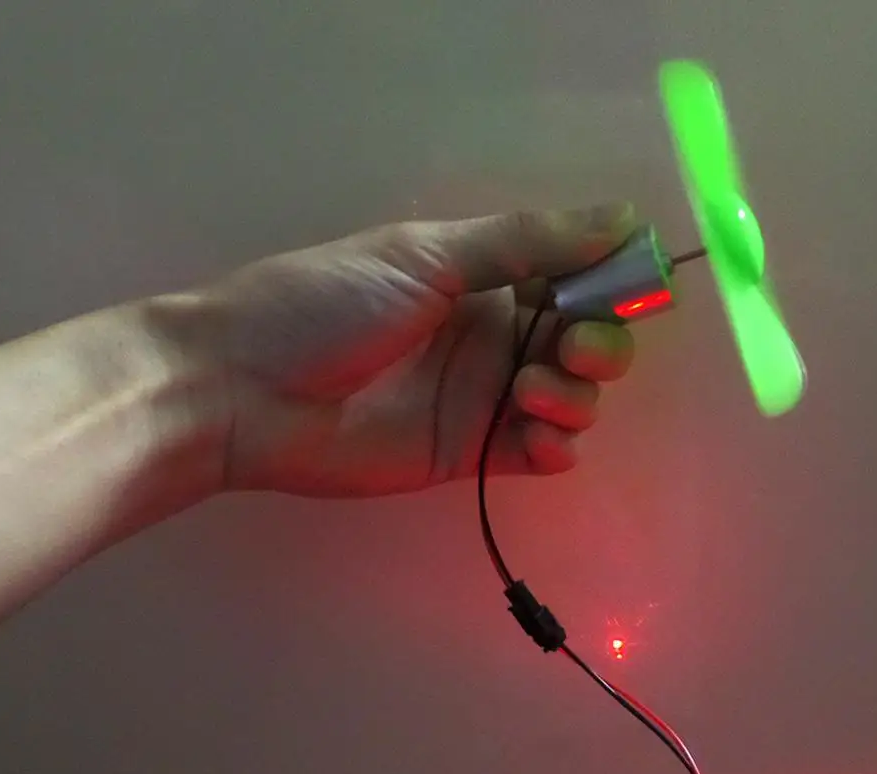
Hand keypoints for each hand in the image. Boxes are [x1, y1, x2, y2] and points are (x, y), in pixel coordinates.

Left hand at [155, 204, 637, 496]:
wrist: (245, 389)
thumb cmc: (328, 304)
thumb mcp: (427, 257)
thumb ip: (525, 243)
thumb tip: (623, 216)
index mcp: (486, 275)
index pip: (575, 275)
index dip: (610, 280)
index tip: (631, 286)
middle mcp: (493, 334)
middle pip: (585, 340)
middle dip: (600, 343)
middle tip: (574, 347)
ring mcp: (483, 397)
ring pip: (571, 399)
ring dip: (576, 395)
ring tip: (530, 393)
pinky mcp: (470, 452)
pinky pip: (537, 453)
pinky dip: (557, 447)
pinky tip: (540, 439)